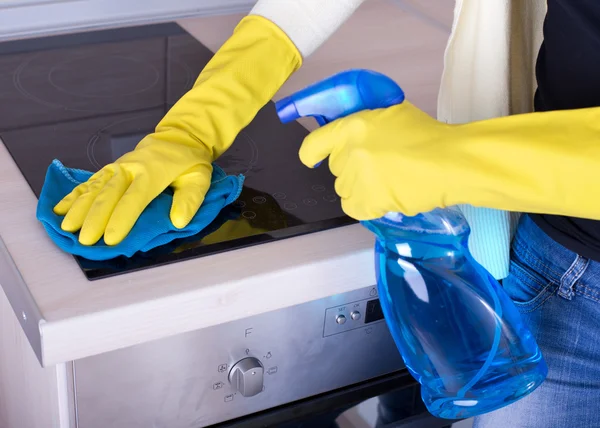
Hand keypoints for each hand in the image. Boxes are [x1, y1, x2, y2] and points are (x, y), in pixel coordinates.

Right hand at [53, 15, 301, 245]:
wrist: (180, 136)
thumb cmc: (190, 162)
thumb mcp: (199, 179)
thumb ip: (189, 200)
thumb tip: (178, 221)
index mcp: (152, 173)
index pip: (134, 199)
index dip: (121, 219)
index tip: (111, 239)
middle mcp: (130, 168)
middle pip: (109, 195)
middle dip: (95, 219)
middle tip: (85, 241)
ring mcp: (118, 167)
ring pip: (95, 187)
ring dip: (79, 208)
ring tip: (67, 227)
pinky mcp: (112, 168)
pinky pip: (90, 181)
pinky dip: (74, 194)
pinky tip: (61, 209)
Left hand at [299, 102, 454, 219]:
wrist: (448, 162)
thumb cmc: (427, 136)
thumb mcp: (391, 115)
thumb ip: (365, 124)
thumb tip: (352, 134)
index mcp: (352, 127)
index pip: (313, 145)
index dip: (312, 154)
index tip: (313, 161)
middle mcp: (349, 152)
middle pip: (335, 169)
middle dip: (352, 169)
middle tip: (379, 166)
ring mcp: (357, 178)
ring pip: (344, 189)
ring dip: (360, 188)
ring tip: (388, 181)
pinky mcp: (367, 201)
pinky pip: (354, 208)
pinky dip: (367, 206)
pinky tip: (386, 197)